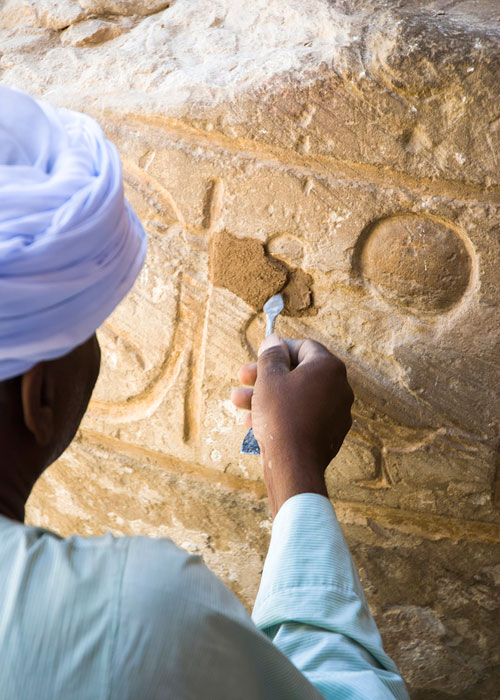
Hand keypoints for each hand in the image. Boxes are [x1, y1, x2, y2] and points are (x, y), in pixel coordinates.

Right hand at [231, 335, 353, 515]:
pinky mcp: (328, 433)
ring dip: (266, 396)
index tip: (259, 355)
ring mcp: (336, 412)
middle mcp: (339, 387)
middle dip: (266, 375)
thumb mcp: (269, 378)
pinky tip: (253, 422)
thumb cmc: (281, 415)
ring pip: (296, 396)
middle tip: (242, 377)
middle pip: (298, 373)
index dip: (278, 348)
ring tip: (238, 402)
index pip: (303, 346)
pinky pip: (302, 416)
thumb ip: (271, 355)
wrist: (294, 464)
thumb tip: (273, 341)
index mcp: (329, 367)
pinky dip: (280, 415)